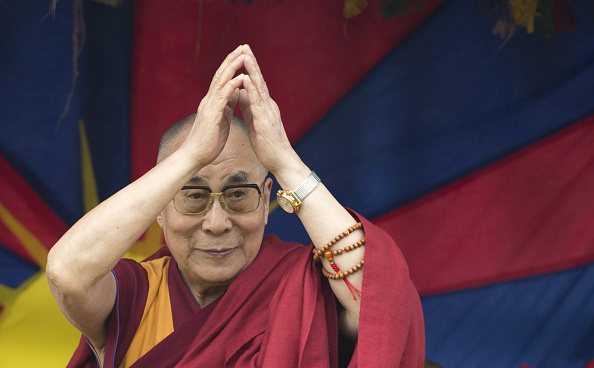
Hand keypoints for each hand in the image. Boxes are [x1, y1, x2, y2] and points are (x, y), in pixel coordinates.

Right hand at [179, 45, 245, 167]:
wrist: (195, 156)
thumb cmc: (209, 140)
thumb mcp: (222, 119)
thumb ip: (227, 105)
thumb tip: (235, 93)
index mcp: (213, 101)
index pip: (223, 78)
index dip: (232, 65)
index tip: (242, 53)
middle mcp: (210, 100)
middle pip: (221, 74)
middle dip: (232, 59)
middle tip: (243, 46)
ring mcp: (210, 106)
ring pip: (221, 81)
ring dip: (233, 67)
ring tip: (243, 55)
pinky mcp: (212, 115)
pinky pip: (223, 97)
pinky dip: (232, 86)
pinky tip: (241, 78)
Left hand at [238, 45, 301, 176]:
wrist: (280, 161)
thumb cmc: (267, 145)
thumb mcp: (253, 122)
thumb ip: (247, 107)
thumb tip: (240, 93)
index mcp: (264, 106)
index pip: (255, 83)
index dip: (249, 68)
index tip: (242, 54)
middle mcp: (268, 105)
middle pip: (258, 80)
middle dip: (251, 63)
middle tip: (245, 46)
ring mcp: (268, 112)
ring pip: (259, 87)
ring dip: (252, 71)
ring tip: (246, 55)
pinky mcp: (266, 121)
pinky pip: (257, 103)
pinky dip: (251, 90)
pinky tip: (245, 79)